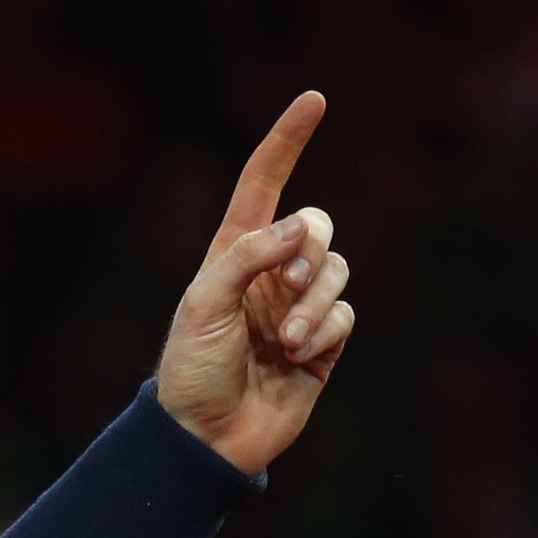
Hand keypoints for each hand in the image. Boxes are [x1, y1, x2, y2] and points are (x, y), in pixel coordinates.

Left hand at [154, 91, 356, 476]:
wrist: (205, 437)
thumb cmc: (192, 369)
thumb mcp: (204, 303)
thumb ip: (249, 256)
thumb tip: (299, 230)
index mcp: (233, 253)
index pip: (264, 184)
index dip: (287, 142)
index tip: (314, 100)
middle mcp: (269, 273)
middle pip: (316, 226)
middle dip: (310, 249)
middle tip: (287, 287)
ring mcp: (298, 306)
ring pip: (337, 270)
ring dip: (316, 300)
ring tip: (285, 339)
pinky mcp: (322, 342)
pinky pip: (345, 314)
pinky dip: (324, 330)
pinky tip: (297, 355)